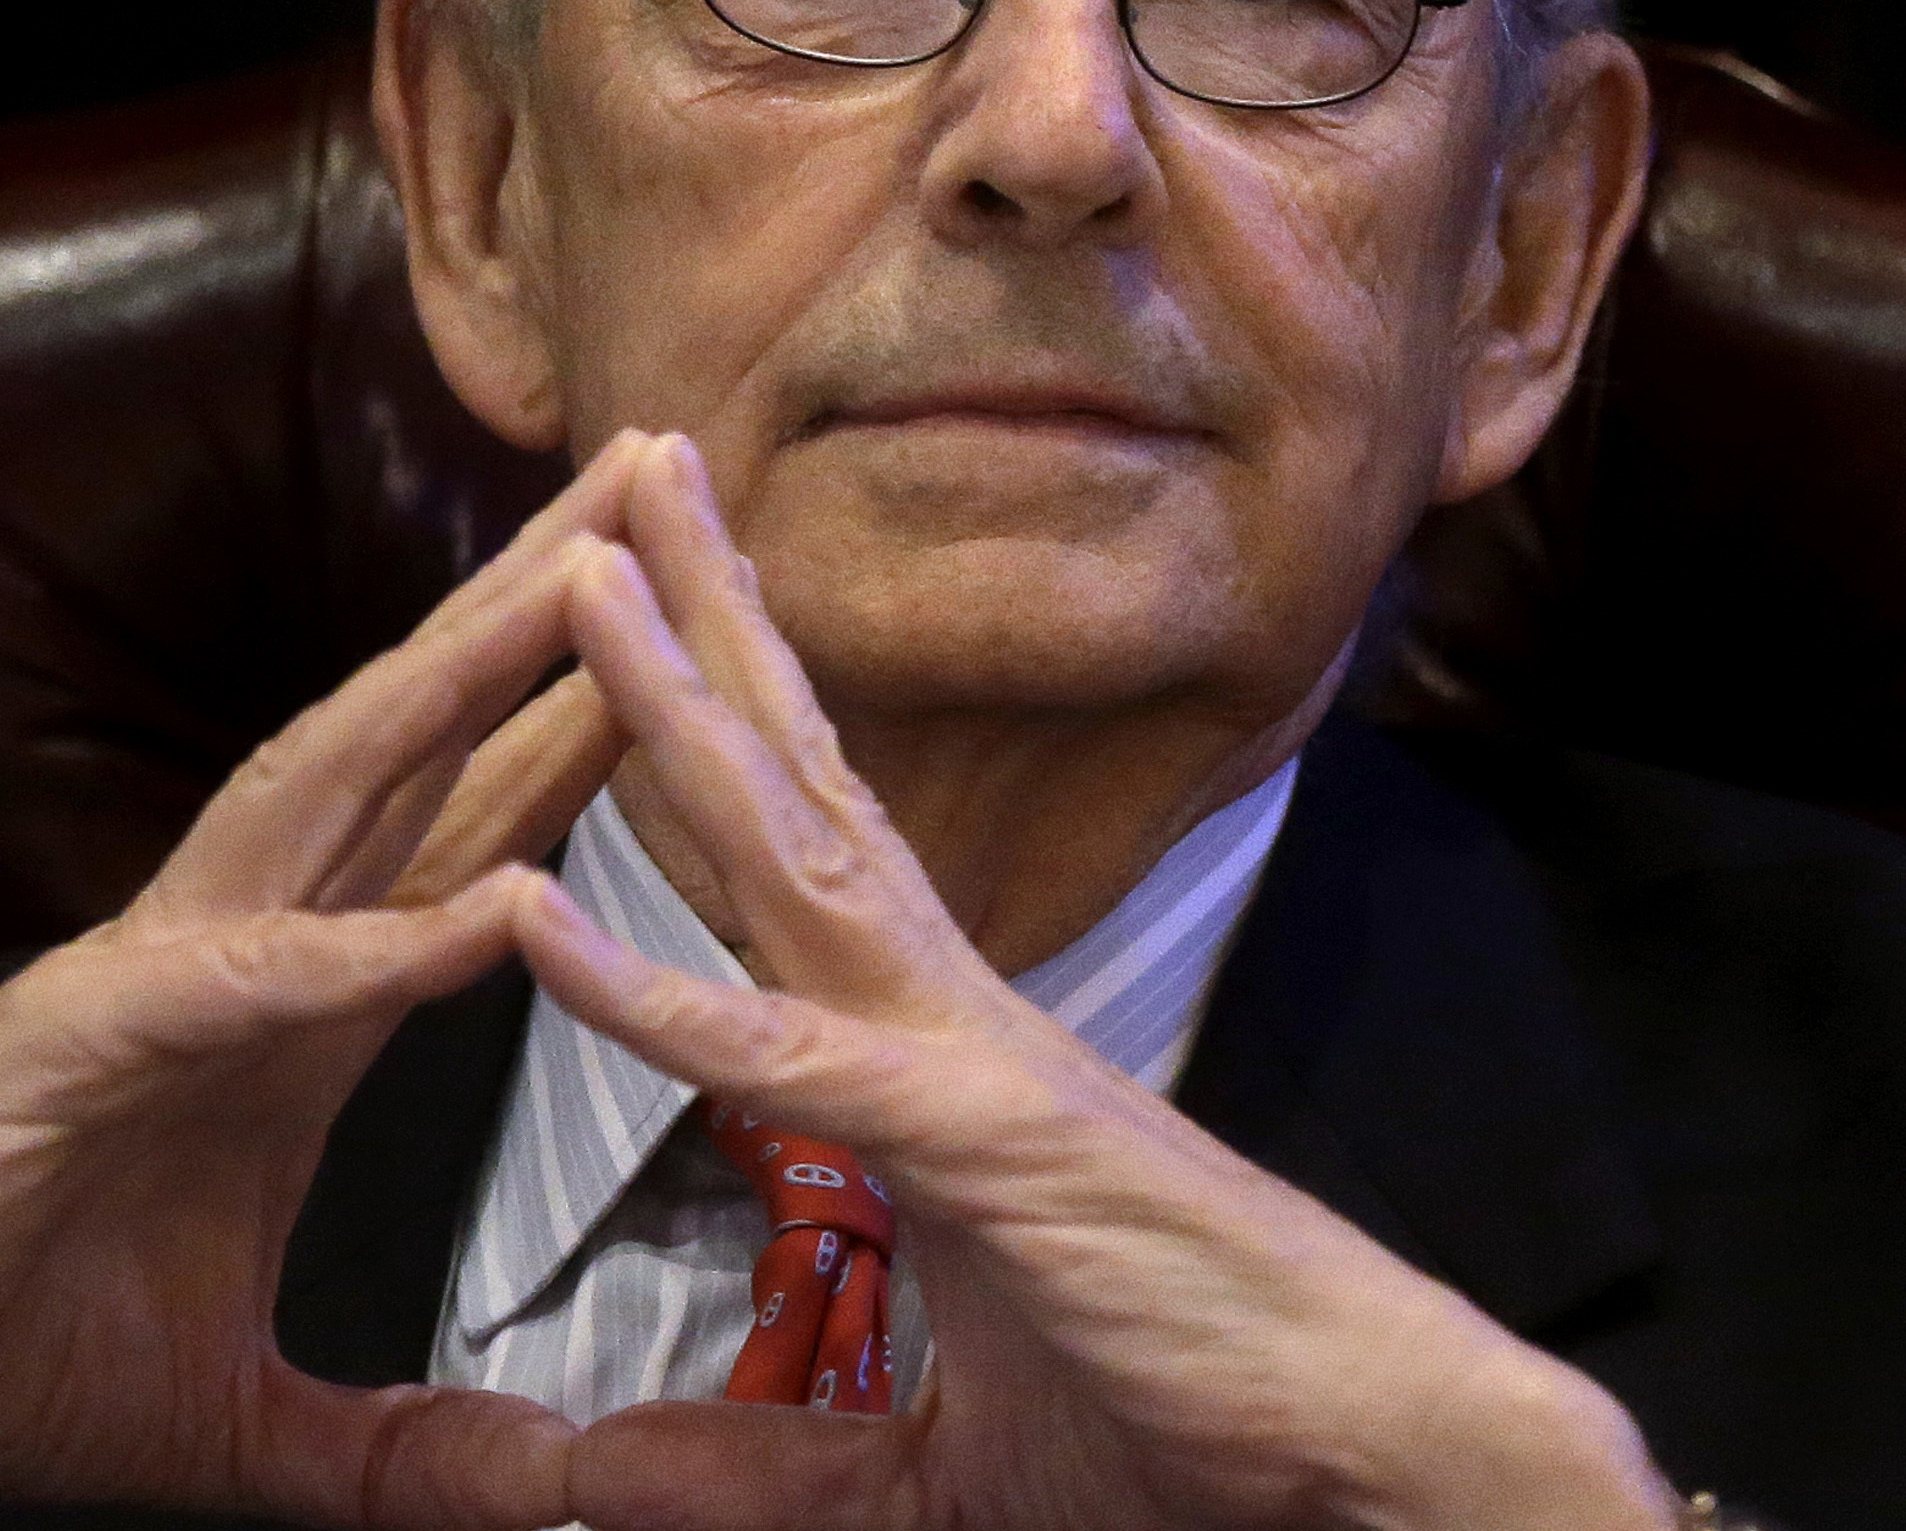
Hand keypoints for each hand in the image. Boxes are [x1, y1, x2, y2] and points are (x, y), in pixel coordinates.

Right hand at [0, 431, 681, 1530]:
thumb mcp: (257, 1432)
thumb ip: (410, 1452)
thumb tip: (555, 1486)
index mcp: (293, 1008)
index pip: (471, 833)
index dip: (584, 726)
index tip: (705, 634)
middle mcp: (241, 950)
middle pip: (421, 748)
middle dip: (544, 609)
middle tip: (664, 474)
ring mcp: (159, 978)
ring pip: (337, 792)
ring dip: (462, 679)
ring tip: (579, 573)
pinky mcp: (83, 1048)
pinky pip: (246, 982)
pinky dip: (363, 945)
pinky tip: (481, 905)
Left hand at [513, 439, 1685, 1530]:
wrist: (1367, 1461)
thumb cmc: (1177, 1429)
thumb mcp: (908, 1472)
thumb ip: (742, 1470)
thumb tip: (580, 1480)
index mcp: (931, 1058)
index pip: (796, 861)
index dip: (709, 736)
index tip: (632, 617)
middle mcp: (947, 1016)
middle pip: (793, 783)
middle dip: (699, 622)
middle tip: (611, 474)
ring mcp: (969, 1060)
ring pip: (793, 846)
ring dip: (678, 702)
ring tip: (583, 567)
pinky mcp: (981, 1144)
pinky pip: (787, 1056)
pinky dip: (652, 991)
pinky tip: (539, 913)